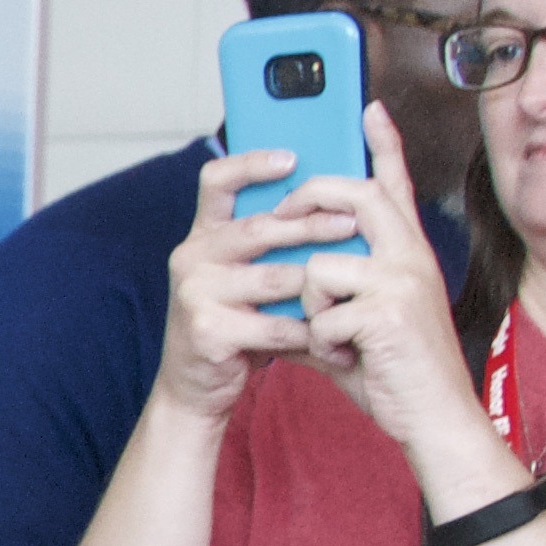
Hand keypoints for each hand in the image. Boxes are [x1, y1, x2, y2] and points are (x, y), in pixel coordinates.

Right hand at [154, 144, 324, 421]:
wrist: (195, 387)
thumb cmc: (235, 325)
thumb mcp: (244, 274)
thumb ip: (271, 240)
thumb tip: (329, 197)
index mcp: (205, 235)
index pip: (216, 180)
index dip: (251, 163)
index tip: (292, 158)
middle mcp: (192, 257)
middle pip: (258, 228)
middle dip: (310, 225)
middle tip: (351, 225)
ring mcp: (195, 293)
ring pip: (273, 278)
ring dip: (317, 285)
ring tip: (353, 284)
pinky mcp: (207, 330)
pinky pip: (273, 325)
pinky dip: (307, 332)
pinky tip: (329, 335)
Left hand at [287, 103, 501, 504]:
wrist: (433, 418)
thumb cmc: (394, 371)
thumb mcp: (358, 321)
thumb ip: (329, 292)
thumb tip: (284, 277)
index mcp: (407, 253)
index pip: (394, 185)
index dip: (382, 144)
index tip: (367, 108)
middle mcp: (412, 256)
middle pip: (351, 195)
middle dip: (305, 202)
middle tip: (282, 221)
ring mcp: (403, 280)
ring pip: (321, 263)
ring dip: (312, 308)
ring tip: (337, 338)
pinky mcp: (388, 312)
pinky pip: (321, 313)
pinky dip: (321, 343)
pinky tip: (348, 360)